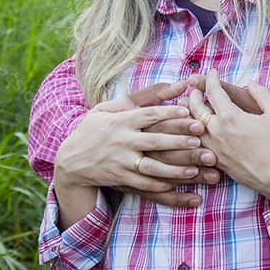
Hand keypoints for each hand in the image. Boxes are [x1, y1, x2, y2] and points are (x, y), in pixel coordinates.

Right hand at [88, 81, 221, 208]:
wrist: (70, 160)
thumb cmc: (96, 128)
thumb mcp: (111, 107)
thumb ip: (145, 96)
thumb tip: (177, 85)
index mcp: (121, 120)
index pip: (148, 114)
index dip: (169, 113)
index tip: (189, 112)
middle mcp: (121, 140)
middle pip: (154, 140)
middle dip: (178, 140)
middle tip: (199, 140)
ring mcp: (120, 161)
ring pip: (151, 166)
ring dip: (174, 169)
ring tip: (194, 169)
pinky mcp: (119, 179)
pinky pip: (142, 183)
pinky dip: (159, 184)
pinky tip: (176, 184)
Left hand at [187, 71, 269, 227]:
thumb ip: (262, 93)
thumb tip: (250, 83)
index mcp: (230, 117)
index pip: (212, 90)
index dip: (211, 78)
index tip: (213, 72)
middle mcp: (216, 132)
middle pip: (194, 106)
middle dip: (194, 93)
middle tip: (197, 88)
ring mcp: (213, 148)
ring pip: (190, 126)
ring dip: (189, 113)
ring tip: (192, 106)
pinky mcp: (214, 160)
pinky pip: (196, 142)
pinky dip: (194, 132)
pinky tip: (199, 128)